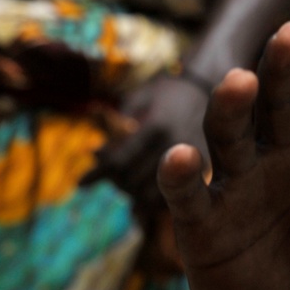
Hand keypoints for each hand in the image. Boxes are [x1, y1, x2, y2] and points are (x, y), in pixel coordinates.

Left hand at [83, 74, 208, 209]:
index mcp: (157, 126)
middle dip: (114, 181)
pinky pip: (173, 197)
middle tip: (103, 177)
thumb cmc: (165, 91)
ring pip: (151, 195)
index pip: (121, 161)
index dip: (100, 172)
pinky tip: (141, 200)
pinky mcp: (204, 170)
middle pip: (133, 180)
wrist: (208, 87)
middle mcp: (175, 145)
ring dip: (132, 194)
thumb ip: (116, 125)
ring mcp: (193, 160)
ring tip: (123, 184)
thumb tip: (94, 154)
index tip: (81, 183)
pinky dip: (152, 202)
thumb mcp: (139, 97)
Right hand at [157, 21, 289, 289]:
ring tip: (241, 83)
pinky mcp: (201, 225)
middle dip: (285, 66)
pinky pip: (187, 197)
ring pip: (230, 133)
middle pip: (280, 98)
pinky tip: (181, 159)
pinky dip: (179, 178)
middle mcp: (281, 150)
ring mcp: (238, 183)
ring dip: (232, 107)